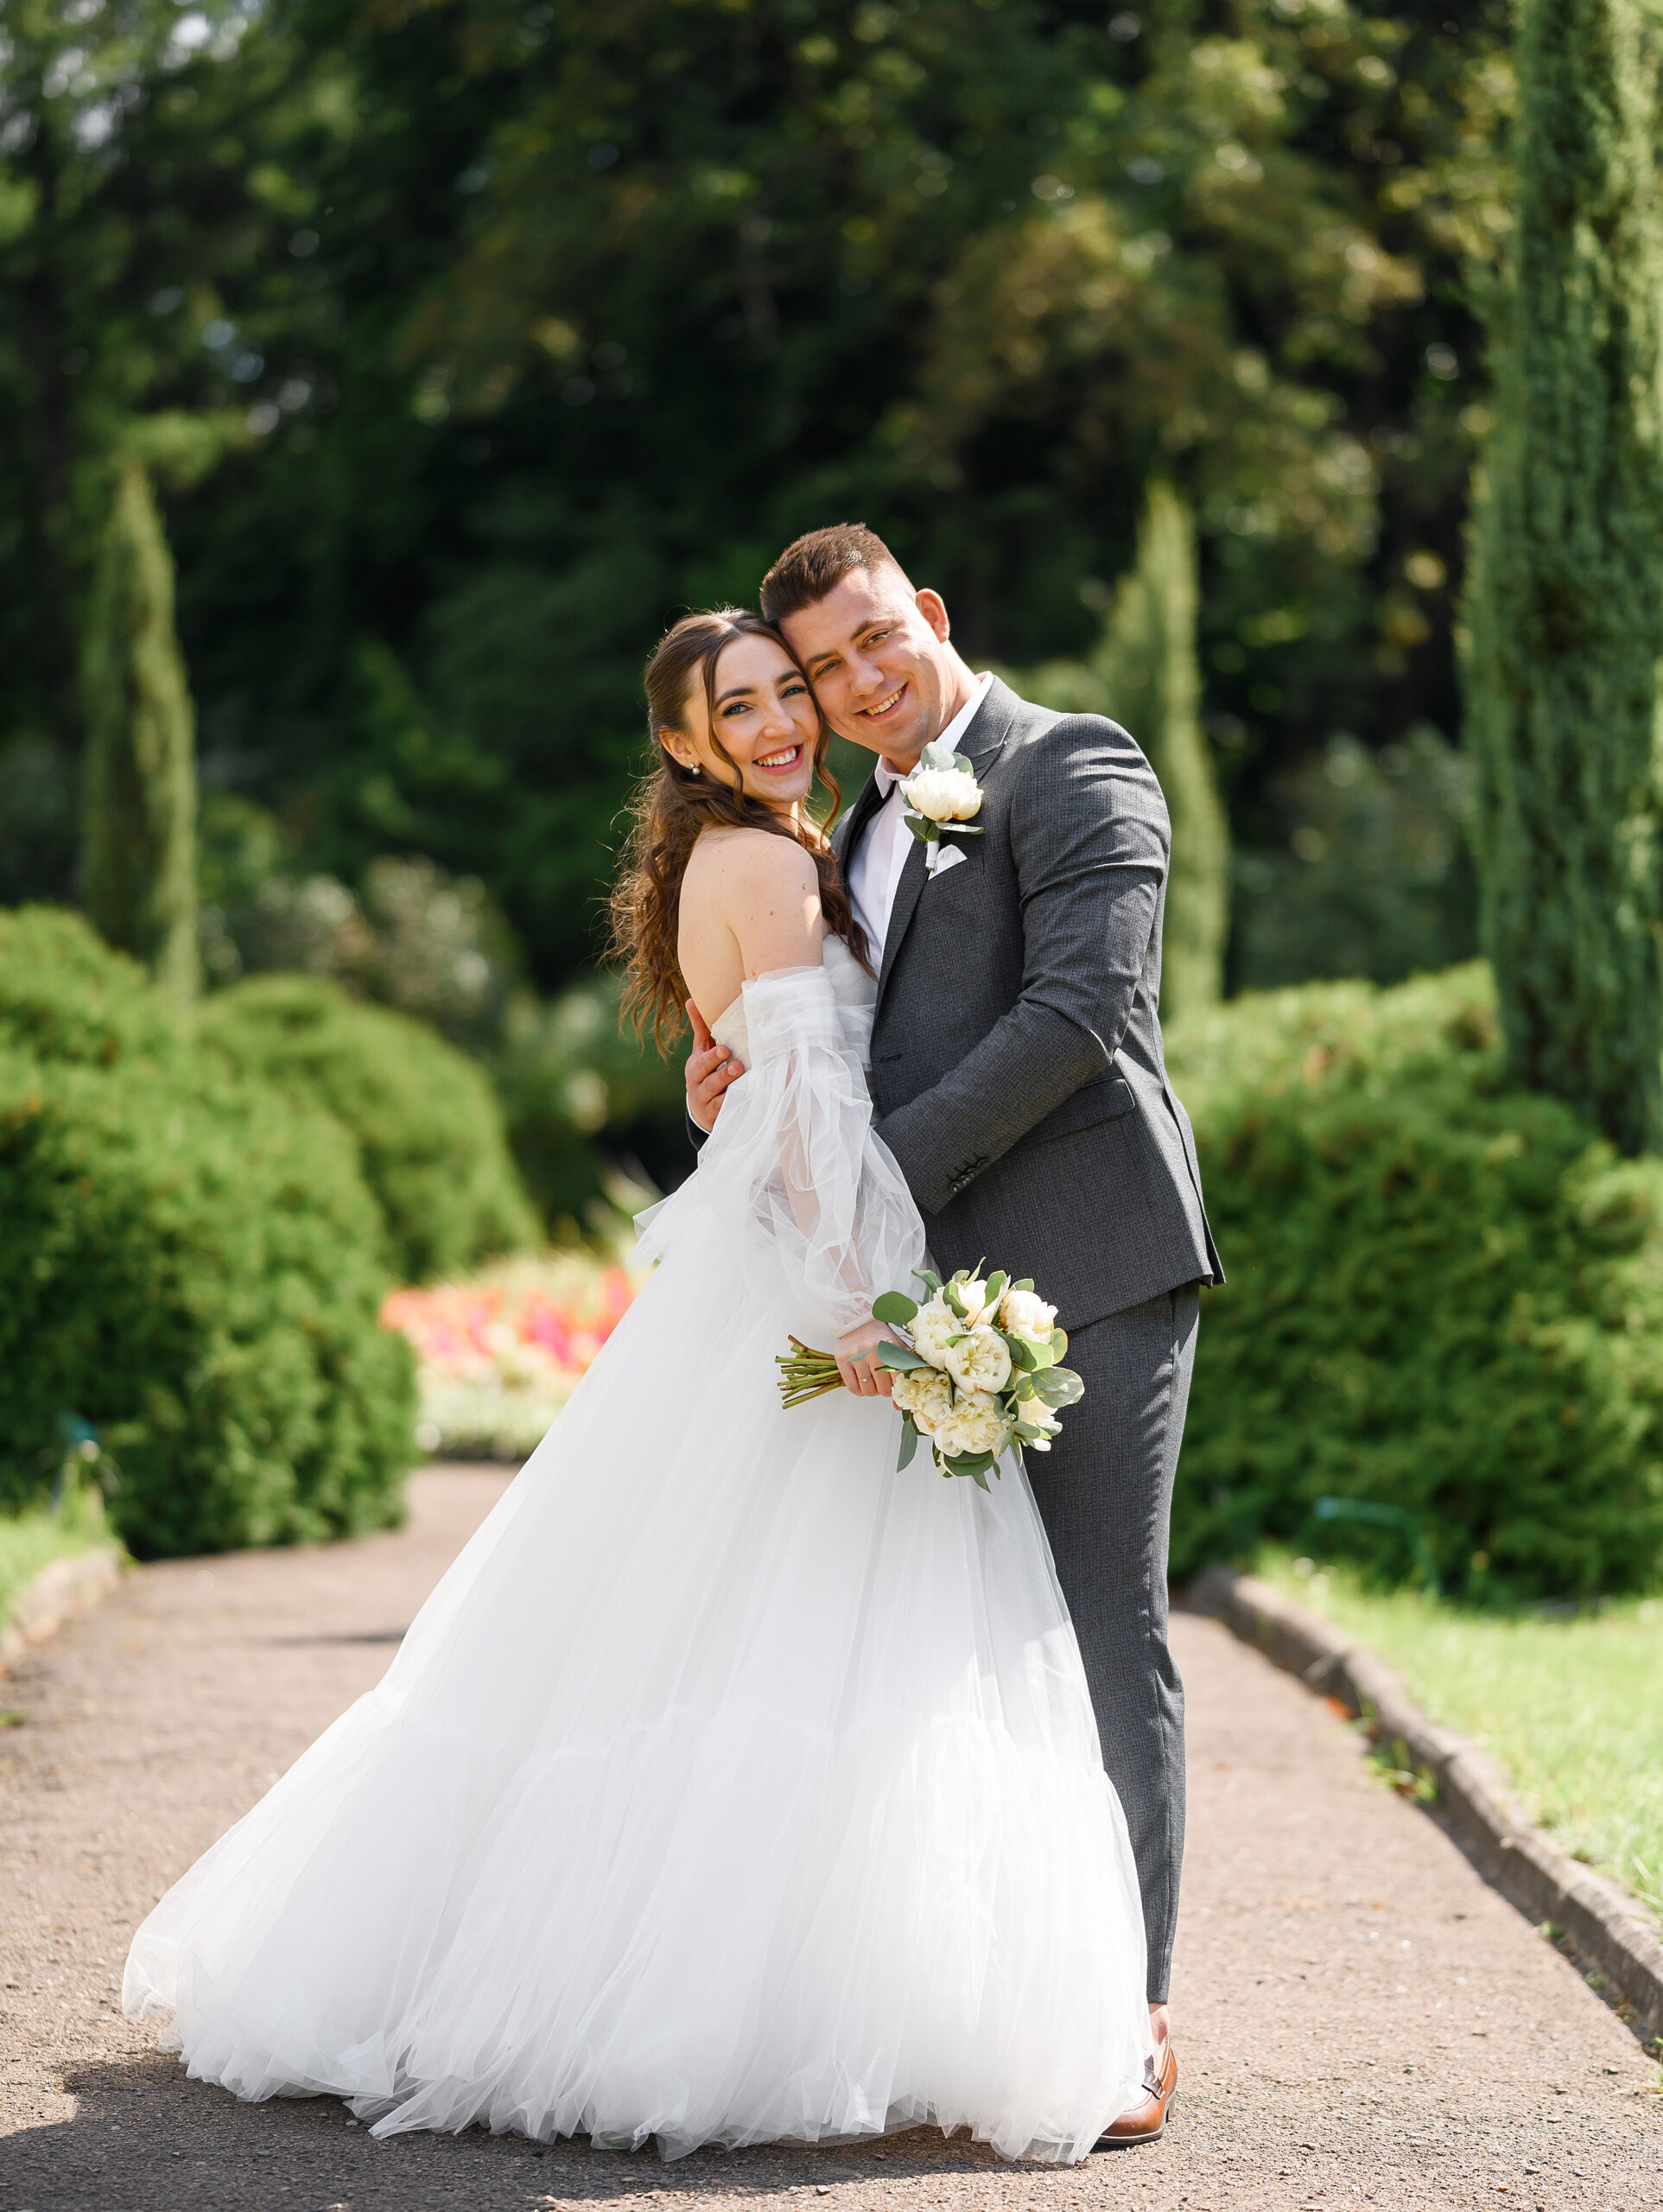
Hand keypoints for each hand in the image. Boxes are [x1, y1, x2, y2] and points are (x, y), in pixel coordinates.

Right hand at [686, 999, 743, 1132]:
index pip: (701, 1061)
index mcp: (694, 1068)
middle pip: (707, 1079)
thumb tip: (692, 1000)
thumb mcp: (700, 1051)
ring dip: (730, 1088)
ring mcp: (706, 1102)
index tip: (725, 1049)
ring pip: (716, 1096)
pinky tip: (748, 1098)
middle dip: (721, 1072)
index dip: (712, 1057)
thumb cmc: (705, 1072)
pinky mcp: (716, 1116)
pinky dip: (735, 1105)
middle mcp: (697, 1085)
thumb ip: (700, 1028)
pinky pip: (725, 1111)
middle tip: (737, 1065)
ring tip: (742, 1080)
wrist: (700, 1109)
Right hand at [834, 1319, 901, 1398]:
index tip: (898, 1401)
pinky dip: (858, 1391)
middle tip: (883, 1383)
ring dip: (871, 1390)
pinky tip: (862, 1383)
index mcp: (890, 1347)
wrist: (861, 1321)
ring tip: (872, 1380)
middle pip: (883, 1389)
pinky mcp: (842, 1358)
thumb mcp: (898, 1349)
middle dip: (884, 1390)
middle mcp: (873, 1350)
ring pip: (867, 1390)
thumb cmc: (882, 1338)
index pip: (898, 1380)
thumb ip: (905, 1371)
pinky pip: (852, 1387)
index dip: (899, 1393)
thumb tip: (899, 1405)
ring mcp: (856, 1354)